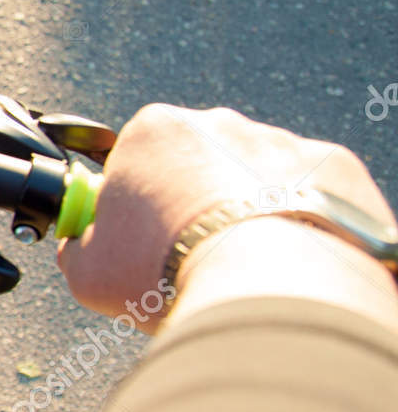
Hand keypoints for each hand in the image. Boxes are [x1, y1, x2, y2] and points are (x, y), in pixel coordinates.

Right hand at [56, 104, 394, 327]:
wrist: (268, 287)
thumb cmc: (171, 270)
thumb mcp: (88, 272)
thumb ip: (77, 248)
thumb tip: (79, 248)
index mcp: (153, 131)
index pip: (133, 162)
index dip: (132, 207)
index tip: (136, 242)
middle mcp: (219, 123)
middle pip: (196, 165)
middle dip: (191, 204)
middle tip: (188, 258)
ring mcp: (281, 143)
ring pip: (255, 179)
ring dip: (248, 212)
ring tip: (243, 268)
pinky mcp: (334, 170)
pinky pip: (311, 195)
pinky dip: (300, 224)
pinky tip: (287, 261)